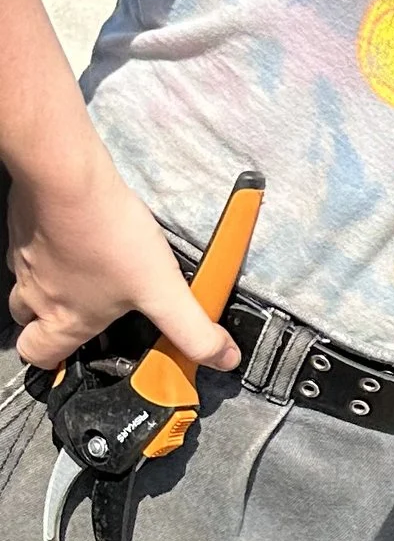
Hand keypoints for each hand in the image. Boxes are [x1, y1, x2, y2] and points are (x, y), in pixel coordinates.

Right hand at [6, 148, 239, 375]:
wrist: (68, 179)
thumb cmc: (109, 236)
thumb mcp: (163, 290)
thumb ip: (192, 330)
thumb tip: (223, 359)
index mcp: (65, 319)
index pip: (39, 357)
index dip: (54, 361)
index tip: (78, 356)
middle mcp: (36, 294)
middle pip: (26, 324)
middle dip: (48, 324)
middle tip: (82, 312)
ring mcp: (23, 261)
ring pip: (25, 286)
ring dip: (49, 286)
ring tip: (85, 274)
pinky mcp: (23, 229)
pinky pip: (27, 249)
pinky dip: (47, 250)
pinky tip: (76, 236)